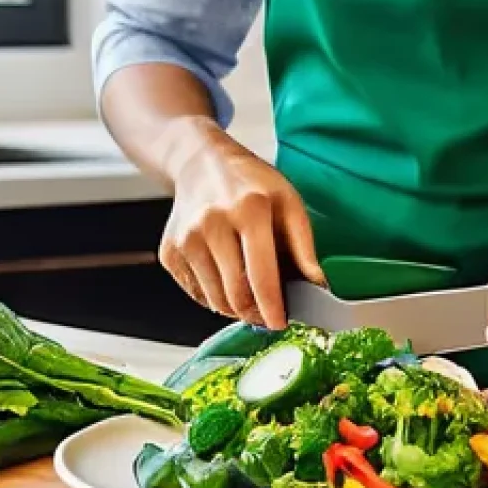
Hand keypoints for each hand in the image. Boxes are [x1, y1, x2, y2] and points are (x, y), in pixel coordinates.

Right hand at [158, 124, 324, 330]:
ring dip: (236, 307)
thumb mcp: (288, 202)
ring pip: (215, 299)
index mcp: (249, 209)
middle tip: (268, 314)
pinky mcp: (169, 252)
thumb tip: (317, 284)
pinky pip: (196, 293)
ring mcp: (185, 239)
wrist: (202, 164)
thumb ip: (304, 245)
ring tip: (250, 293)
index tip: (280, 323)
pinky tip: (226, 278)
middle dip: (255, 313)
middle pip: (235, 293)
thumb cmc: (252, 185)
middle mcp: (211, 224)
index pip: (260, 274)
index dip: (272, 306)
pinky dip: (215, 296)